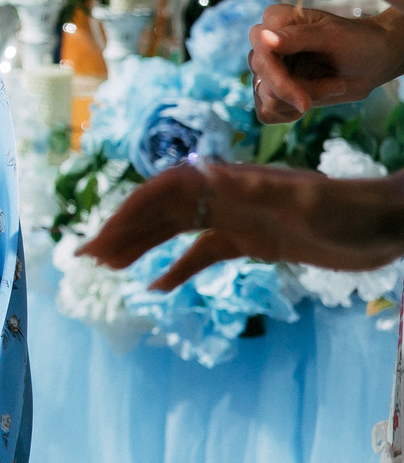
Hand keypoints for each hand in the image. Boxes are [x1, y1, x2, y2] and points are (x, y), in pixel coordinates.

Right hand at [77, 158, 403, 285]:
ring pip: (176, 230)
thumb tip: (200, 176)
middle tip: (88, 259)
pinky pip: (203, 253)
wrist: (388, 224)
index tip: (103, 243)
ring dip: (140, 246)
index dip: (129, 214)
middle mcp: (226, 197)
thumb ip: (252, 190)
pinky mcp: (255, 240)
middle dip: (123, 231)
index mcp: (230, 183)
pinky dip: (178, 268)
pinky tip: (158, 286)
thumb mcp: (302, 199)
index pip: (164, 194)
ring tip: (106, 267)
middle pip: (161, 212)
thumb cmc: (349, 210)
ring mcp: (239, 218)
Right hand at [247, 2, 403, 121]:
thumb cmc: (357, 42)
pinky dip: (290, 113)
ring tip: (332, 85)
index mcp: (275, 21)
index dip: (279, 80)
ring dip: (305, 98)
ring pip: (268, 98)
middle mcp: (265, 43)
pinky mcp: (272, 88)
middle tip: (337, 85)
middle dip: (302, 90)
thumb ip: (297, 37)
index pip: (261, 54)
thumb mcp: (332, 36)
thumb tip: (265, 37)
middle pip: (264, 79)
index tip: (305, 102)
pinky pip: (266, 112)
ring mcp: (268, 67)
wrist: (373, 62)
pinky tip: (311, 99)